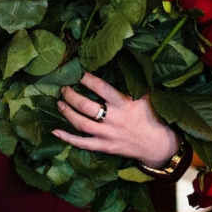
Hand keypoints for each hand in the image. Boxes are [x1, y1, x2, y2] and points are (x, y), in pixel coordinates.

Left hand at [53, 72, 178, 166]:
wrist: (157, 144)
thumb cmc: (150, 116)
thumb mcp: (144, 96)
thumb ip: (130, 84)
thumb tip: (118, 65)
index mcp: (123, 103)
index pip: (101, 88)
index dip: (87, 79)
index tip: (77, 73)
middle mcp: (114, 119)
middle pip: (86, 106)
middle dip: (71, 96)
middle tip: (63, 88)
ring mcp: (107, 134)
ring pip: (81, 123)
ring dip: (67, 112)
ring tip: (59, 103)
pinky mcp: (104, 147)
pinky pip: (82, 143)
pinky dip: (67, 138)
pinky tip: (55, 131)